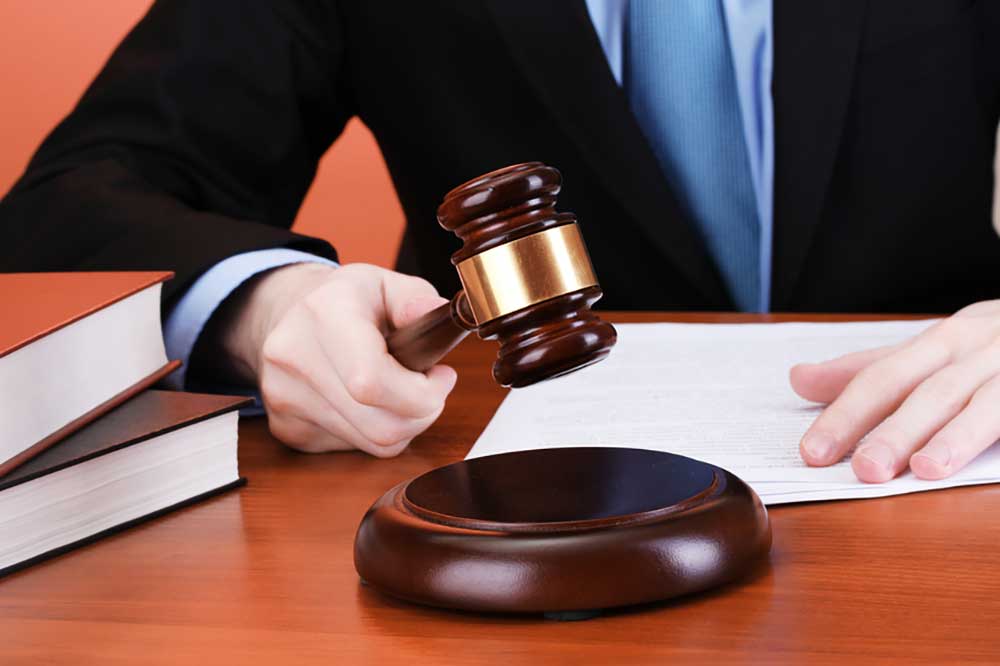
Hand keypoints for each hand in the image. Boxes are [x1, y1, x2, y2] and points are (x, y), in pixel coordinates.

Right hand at [217, 262, 457, 456]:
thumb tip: (432, 312)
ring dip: (403, 424)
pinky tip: (369, 402)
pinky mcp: (287, 429)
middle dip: (422, 413)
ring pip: (373, 443)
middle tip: (428, 386)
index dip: (421, 392)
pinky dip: (375, 430)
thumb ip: (415, 297)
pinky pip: (354, 449)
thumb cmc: (345, 300)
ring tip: (400, 389)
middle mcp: (294, 357)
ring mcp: (285, 398)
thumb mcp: (385, 281)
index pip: (371, 381)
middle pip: (381, 425)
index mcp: (323, 314)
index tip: (441, 376)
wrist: (286, 315)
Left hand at [790, 301, 999, 482]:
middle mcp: (983, 348)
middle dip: (897, 429)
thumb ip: (869, 369)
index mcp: (944, 340)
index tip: (812, 451)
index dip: (847, 413)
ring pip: (989, 403)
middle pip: (932, 390)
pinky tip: (993, 470)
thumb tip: (798, 380)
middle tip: (864, 469)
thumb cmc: (993, 345)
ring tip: (924, 470)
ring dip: (957, 437)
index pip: (883, 376)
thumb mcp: (932, 349)